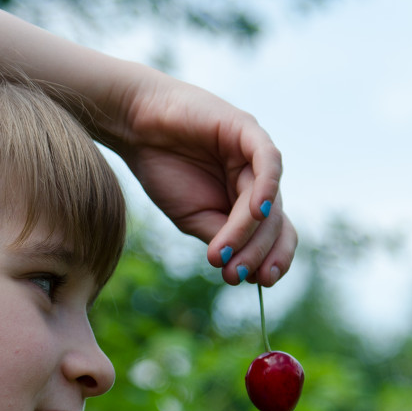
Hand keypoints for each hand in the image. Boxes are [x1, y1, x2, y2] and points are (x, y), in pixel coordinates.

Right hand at [108, 67, 296, 285]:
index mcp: (246, 201)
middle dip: (258, 253)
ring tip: (227, 257)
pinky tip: (255, 211)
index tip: (252, 283)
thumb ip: (221, 237)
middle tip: (235, 275)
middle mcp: (257, 179)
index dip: (270, 259)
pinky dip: (266, 188)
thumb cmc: (162, 169)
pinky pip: (268, 161)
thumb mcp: (193, 217)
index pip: (273, 234)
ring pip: (269, 201)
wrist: (135, 128)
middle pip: (275, 223)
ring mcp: (254, 154)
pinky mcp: (247, 129)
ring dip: (251, 233)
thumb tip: (244, 270)